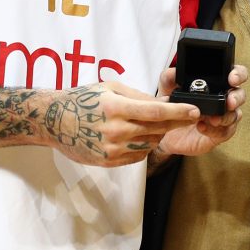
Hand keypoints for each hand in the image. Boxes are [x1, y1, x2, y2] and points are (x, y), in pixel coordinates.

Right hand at [41, 81, 199, 167]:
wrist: (53, 121)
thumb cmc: (82, 99)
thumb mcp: (109, 87)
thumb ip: (137, 96)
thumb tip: (164, 102)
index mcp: (116, 107)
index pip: (156, 111)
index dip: (179, 112)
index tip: (195, 111)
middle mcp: (115, 130)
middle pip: (157, 129)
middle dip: (175, 123)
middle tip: (188, 117)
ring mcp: (112, 148)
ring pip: (149, 143)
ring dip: (157, 134)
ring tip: (152, 125)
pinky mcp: (108, 161)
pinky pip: (137, 156)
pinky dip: (143, 146)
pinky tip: (137, 137)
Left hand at [152, 65, 246, 163]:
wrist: (166, 131)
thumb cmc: (173, 107)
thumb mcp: (167, 90)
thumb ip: (169, 79)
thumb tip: (172, 71)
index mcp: (216, 84)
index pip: (235, 73)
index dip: (238, 74)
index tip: (232, 78)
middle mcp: (224, 98)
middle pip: (240, 94)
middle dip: (237, 97)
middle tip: (230, 101)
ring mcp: (224, 116)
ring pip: (235, 115)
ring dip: (226, 116)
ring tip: (213, 119)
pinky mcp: (219, 133)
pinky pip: (224, 132)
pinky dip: (214, 130)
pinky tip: (202, 127)